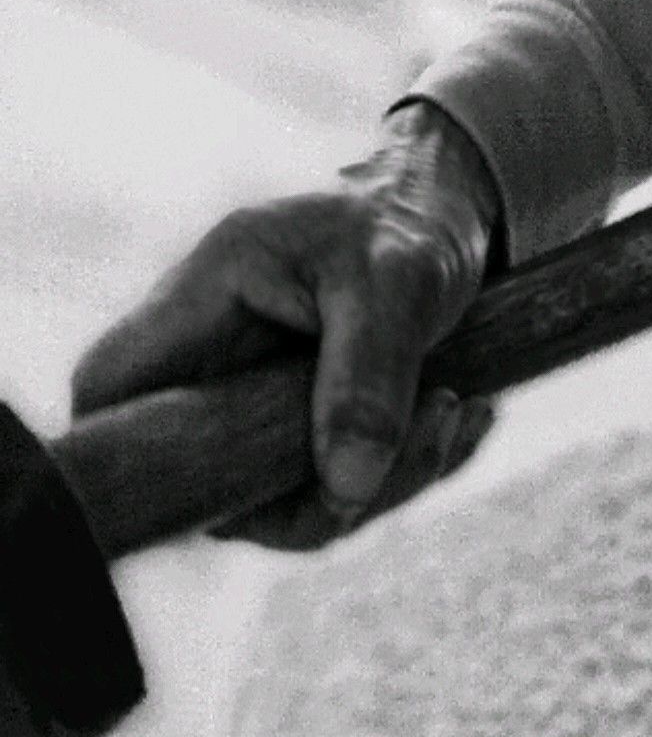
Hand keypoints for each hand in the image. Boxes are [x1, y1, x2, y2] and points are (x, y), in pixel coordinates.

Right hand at [71, 101, 501, 545]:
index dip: (126, 451)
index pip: (108, 389)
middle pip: (210, 487)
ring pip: (286, 511)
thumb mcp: (398, 283)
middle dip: (322, 497)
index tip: (218, 479)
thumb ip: (369, 379)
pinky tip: (459, 415)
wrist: (450, 224)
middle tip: (432, 420)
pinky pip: (341, 503)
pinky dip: (410, 474)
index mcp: (199, 306)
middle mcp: (213, 376)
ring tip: (455, 406)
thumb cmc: (404, 228)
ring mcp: (253, 421)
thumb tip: (345, 490)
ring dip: (388, 485)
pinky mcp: (304, 450)